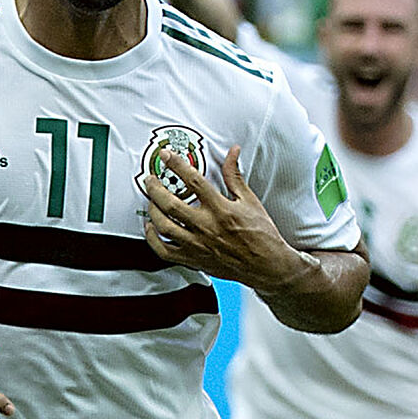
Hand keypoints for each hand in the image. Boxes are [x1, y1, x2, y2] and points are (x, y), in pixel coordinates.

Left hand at [143, 145, 303, 288]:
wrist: (267, 265)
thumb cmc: (261, 235)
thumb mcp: (249, 200)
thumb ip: (234, 176)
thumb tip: (232, 153)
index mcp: (220, 209)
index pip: (193, 181)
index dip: (177, 165)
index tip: (167, 156)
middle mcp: (206, 226)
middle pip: (170, 204)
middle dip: (155, 187)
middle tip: (150, 179)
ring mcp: (197, 244)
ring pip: (164, 226)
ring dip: (152, 210)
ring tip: (150, 200)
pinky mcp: (194, 259)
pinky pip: (165, 251)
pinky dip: (153, 239)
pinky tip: (151, 228)